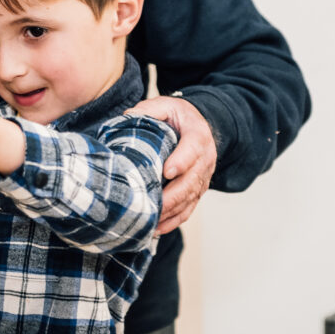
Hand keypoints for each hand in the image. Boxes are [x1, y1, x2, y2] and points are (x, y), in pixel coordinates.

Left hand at [126, 95, 216, 232]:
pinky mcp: (198, 189)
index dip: (181, 161)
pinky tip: (157, 228)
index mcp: (198, 136)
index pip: (192, 149)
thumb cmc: (179, 116)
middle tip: (154, 205)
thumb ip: (150, 109)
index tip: (167, 172)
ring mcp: (203, 177)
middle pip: (191, 181)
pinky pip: (189, 208)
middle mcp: (205, 159)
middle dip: (172, 195)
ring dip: (171, 212)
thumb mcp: (166, 105)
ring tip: (151, 221)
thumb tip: (129, 116)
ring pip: (190, 198)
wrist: (198, 126)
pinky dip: (174, 220)